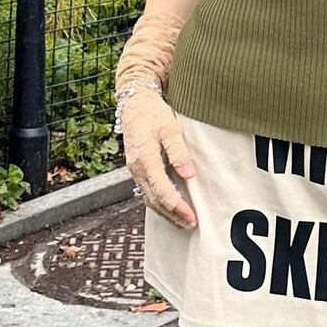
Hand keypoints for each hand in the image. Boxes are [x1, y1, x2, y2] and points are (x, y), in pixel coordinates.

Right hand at [120, 86, 196, 228]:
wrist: (134, 102)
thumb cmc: (153, 112)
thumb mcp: (170, 127)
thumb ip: (179, 151)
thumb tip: (189, 174)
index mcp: (145, 159)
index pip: (161, 191)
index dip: (177, 206)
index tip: (192, 216)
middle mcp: (137, 168)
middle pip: (154, 200)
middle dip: (172, 215)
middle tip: (191, 224)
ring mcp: (134, 170)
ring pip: (148, 198)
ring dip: (165, 212)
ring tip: (182, 222)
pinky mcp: (137, 168)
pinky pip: (146, 191)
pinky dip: (158, 202)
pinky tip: (169, 207)